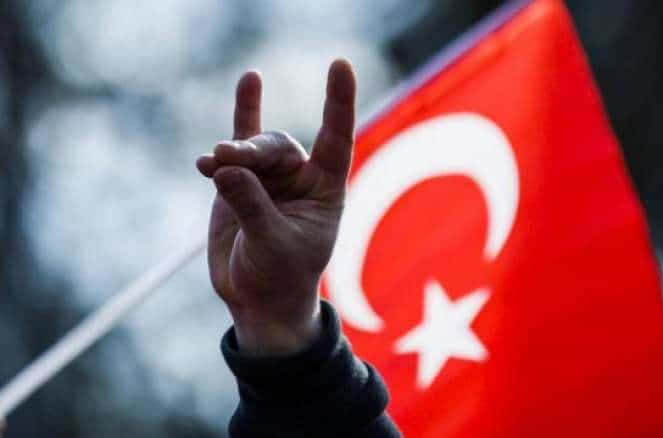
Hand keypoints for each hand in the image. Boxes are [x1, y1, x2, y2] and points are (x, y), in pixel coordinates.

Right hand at [196, 60, 356, 355]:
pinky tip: (214, 142)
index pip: (336, 139)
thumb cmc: (280, 277)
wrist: (258, 299)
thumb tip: (226, 168)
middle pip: (278, 147)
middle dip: (252, 150)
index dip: (338, 103)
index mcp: (326, 190)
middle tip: (225, 158)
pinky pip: (235, 150)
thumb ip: (252, 207)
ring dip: (232, 153)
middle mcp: (300, 178)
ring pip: (251, 150)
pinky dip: (224, 144)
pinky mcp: (239, 183)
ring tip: (211, 163)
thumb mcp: (272, 246)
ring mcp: (269, 179)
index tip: (340, 65)